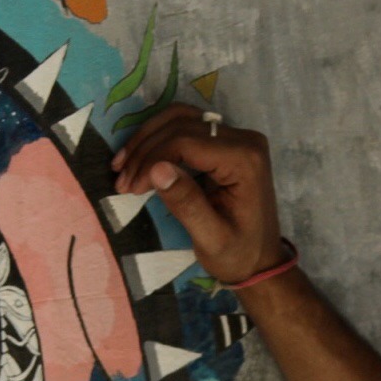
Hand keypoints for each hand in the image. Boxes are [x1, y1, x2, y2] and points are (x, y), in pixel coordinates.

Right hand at [111, 104, 291, 286]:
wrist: (259, 262)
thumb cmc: (238, 255)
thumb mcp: (212, 238)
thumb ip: (187, 204)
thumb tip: (157, 169)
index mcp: (245, 160)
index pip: (187, 142)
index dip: (152, 160)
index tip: (130, 187)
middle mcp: (244, 140)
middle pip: (181, 124)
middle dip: (144, 150)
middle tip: (121, 180)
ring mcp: (236, 137)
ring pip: (179, 118)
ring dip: (146, 139)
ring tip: (122, 167)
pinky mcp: (225, 142)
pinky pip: (185, 126)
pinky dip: (158, 139)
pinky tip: (138, 159)